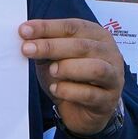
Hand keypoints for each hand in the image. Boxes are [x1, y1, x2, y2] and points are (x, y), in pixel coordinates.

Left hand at [19, 18, 123, 136]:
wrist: (82, 111)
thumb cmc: (69, 78)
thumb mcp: (55, 57)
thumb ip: (45, 45)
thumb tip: (25, 34)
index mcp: (96, 36)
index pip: (72, 27)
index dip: (47, 27)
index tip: (24, 30)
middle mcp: (109, 53)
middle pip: (82, 46)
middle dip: (51, 46)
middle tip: (27, 49)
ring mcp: (113, 77)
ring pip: (95, 68)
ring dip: (68, 68)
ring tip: (51, 71)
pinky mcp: (108, 100)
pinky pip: (91, 94)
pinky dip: (70, 91)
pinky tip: (56, 89)